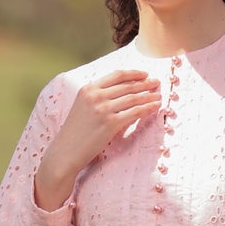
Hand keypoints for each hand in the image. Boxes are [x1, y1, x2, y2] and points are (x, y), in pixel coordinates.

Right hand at [34, 68, 160, 209]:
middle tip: (157, 83)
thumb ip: (98, 97)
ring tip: (159, 96)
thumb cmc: (76, 132)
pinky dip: (148, 108)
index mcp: (88, 88)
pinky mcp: (110, 123)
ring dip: (149, 96)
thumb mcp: (83, 107)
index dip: (134, 73)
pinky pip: (135, 112)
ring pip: (133, 98)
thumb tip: (123, 91)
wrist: (65, 151)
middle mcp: (95, 96)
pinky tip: (155, 107)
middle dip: (145, 83)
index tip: (145, 74)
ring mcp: (103, 109)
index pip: (116, 75)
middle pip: (127, 85)